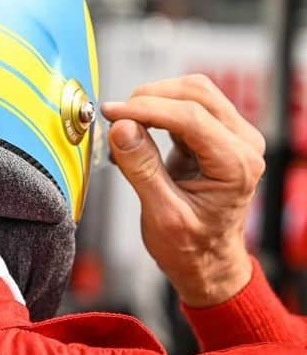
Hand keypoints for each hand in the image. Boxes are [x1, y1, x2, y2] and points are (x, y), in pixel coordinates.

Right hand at [102, 74, 265, 307]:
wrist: (208, 262)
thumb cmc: (191, 247)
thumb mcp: (161, 214)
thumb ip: (141, 168)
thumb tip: (121, 126)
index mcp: (236, 165)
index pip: (191, 117)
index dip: (146, 109)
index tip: (111, 113)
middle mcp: (243, 144)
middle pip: (196, 93)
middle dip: (150, 98)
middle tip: (115, 117)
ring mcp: (233, 136)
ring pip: (192, 92)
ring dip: (153, 100)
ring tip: (124, 125)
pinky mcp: (216, 135)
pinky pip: (185, 106)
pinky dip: (155, 111)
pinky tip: (136, 133)